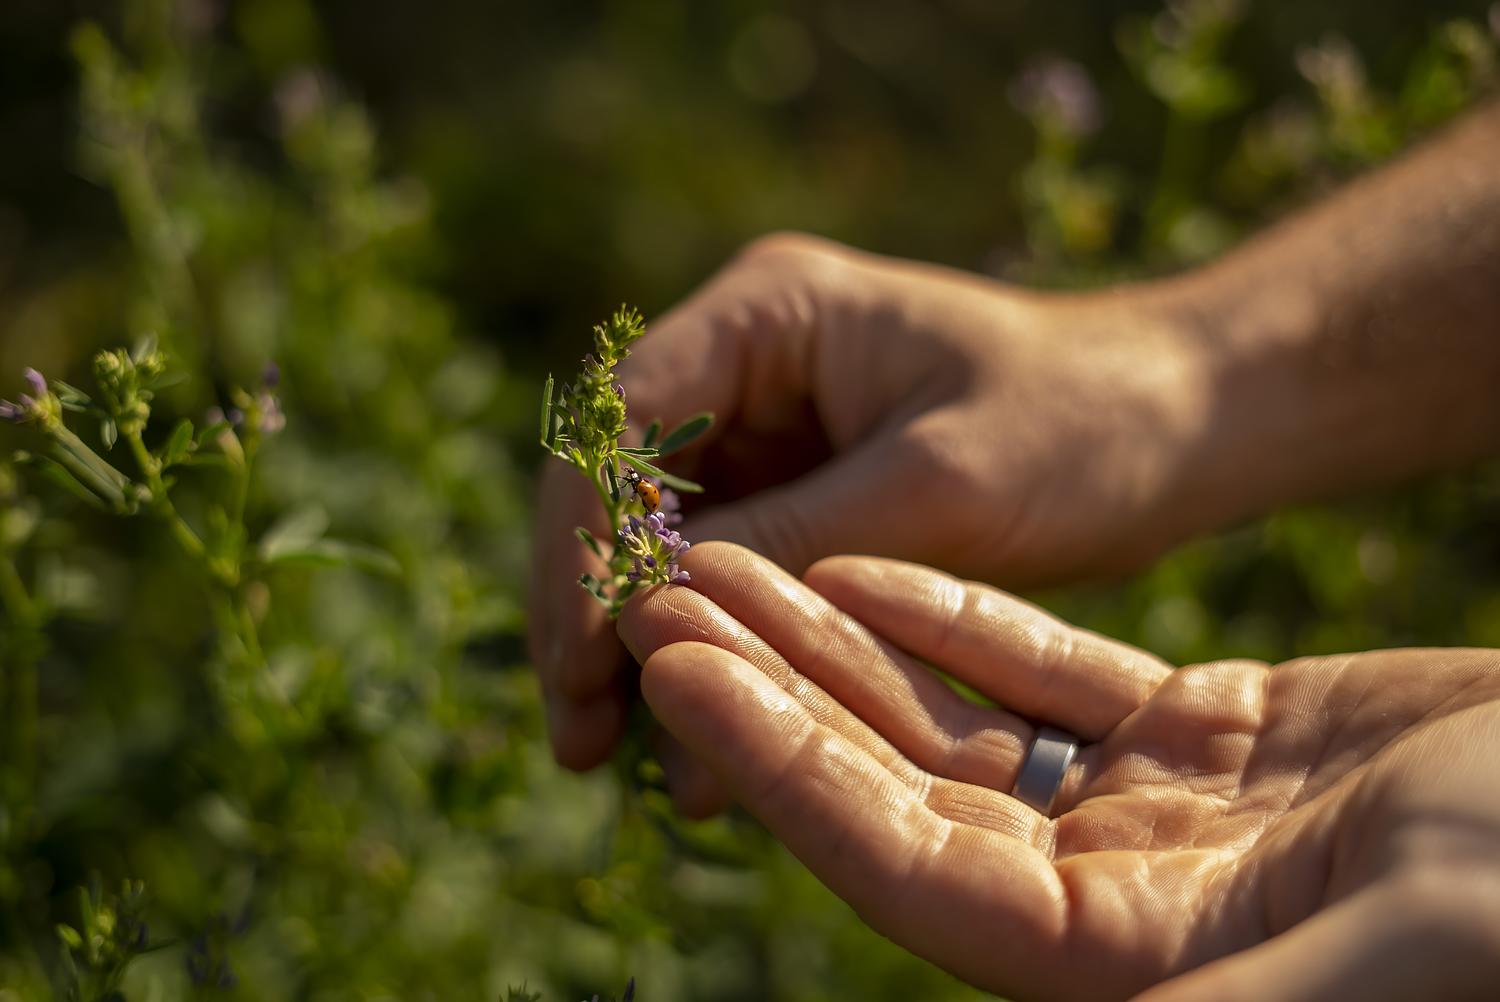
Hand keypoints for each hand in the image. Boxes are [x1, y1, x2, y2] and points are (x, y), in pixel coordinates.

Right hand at [531, 233, 1208, 788]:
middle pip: (622, 488)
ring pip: (664, 547)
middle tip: (576, 735)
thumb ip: (788, 539)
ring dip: (642, 646)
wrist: (1180, 427)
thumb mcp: (936, 483)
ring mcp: (772, 434)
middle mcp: (749, 366)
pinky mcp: (804, 497)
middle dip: (594, 609)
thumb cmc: (1083, 420)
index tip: (581, 653)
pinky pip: (728, 582)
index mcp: (768, 315)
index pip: (623, 420)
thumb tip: (639, 612)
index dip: (584, 537)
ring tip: (610, 761)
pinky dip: (713, 655)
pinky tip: (697, 752)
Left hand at [618, 542, 1499, 1000]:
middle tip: (659, 594)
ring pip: (951, 719)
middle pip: (893, 783)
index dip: (776, 762)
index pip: (894, 859)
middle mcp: (1109, 897)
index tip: (674, 668)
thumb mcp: (1393, 949)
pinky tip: (863, 564)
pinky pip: (1048, 671)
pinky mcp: (1204, 736)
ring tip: (731, 558)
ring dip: (837, 640)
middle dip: (772, 689)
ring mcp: (1149, 813)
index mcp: (1114, 967)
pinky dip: (958, 617)